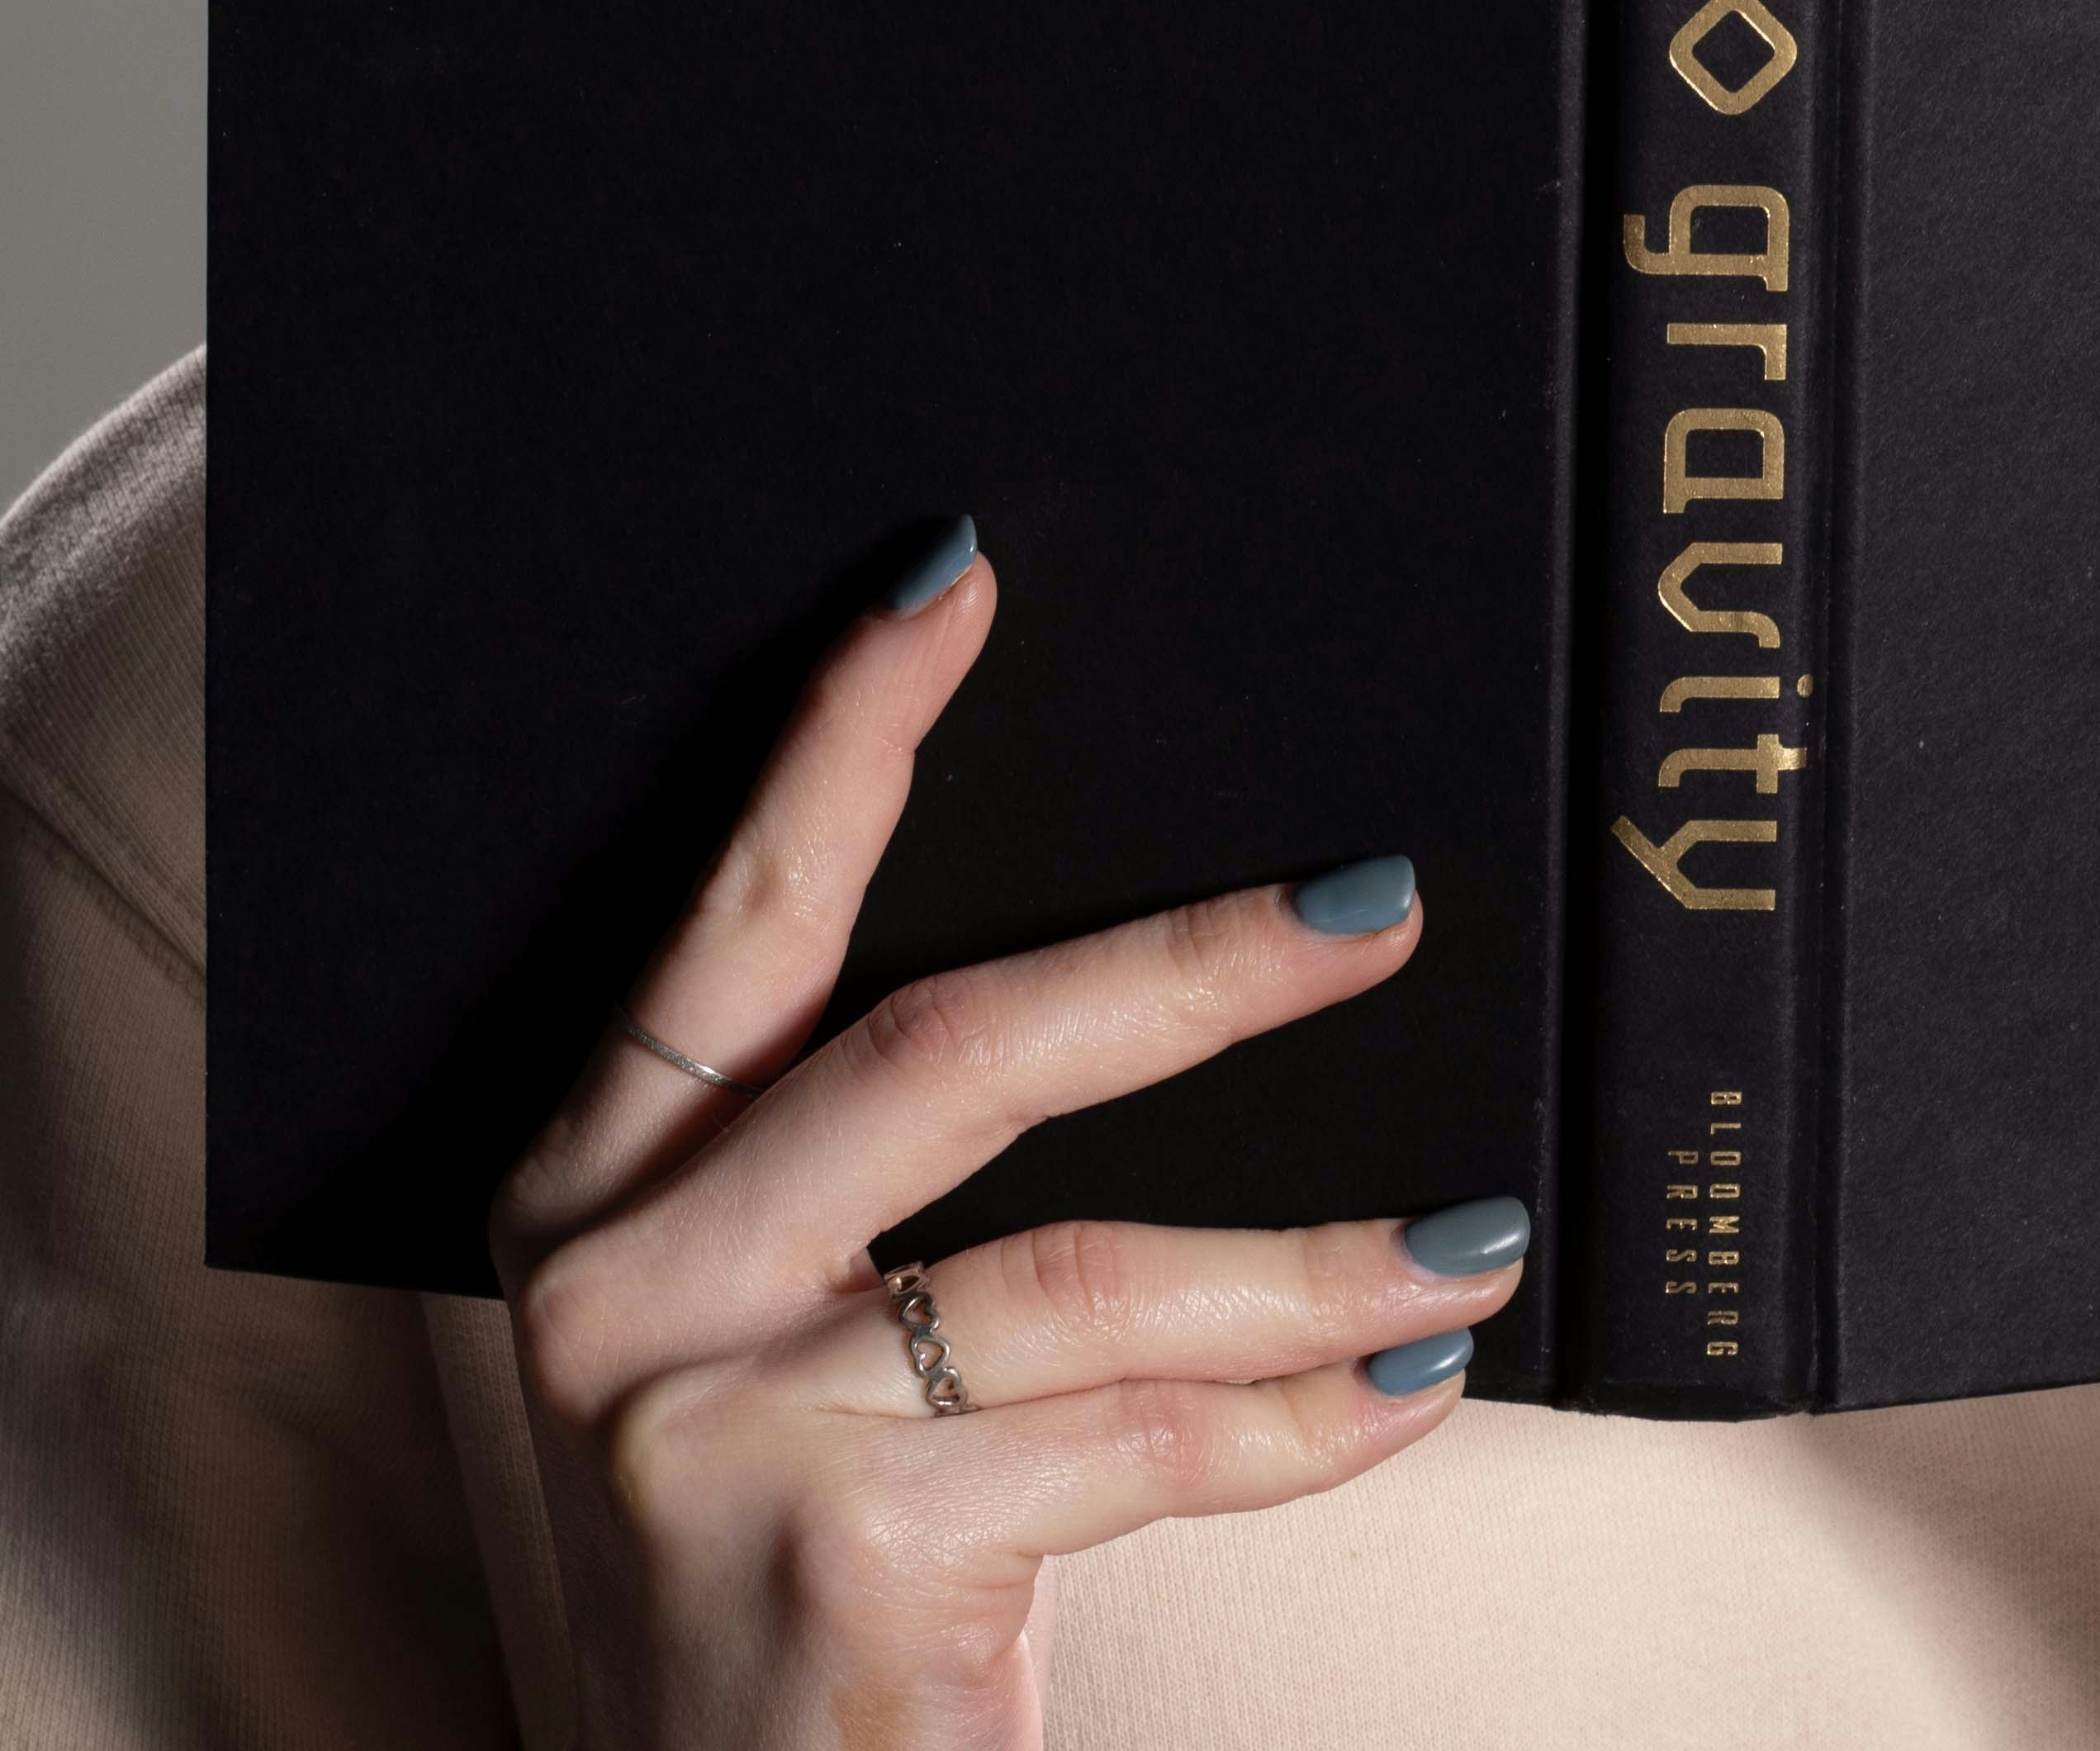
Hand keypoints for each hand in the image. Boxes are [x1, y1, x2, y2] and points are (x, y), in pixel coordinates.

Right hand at [491, 533, 1522, 1749]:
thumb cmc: (798, 1555)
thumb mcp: (783, 1337)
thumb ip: (882, 1166)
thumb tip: (1165, 950)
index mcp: (591, 1190)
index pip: (741, 916)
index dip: (848, 735)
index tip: (958, 574)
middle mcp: (616, 1292)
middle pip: (947, 1052)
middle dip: (1191, 966)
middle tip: (1376, 900)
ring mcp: (710, 1430)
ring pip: (1074, 1273)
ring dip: (1309, 1249)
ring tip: (1471, 1234)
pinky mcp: (837, 1563)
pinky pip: (1131, 1448)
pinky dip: (1297, 1422)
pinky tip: (1406, 1391)